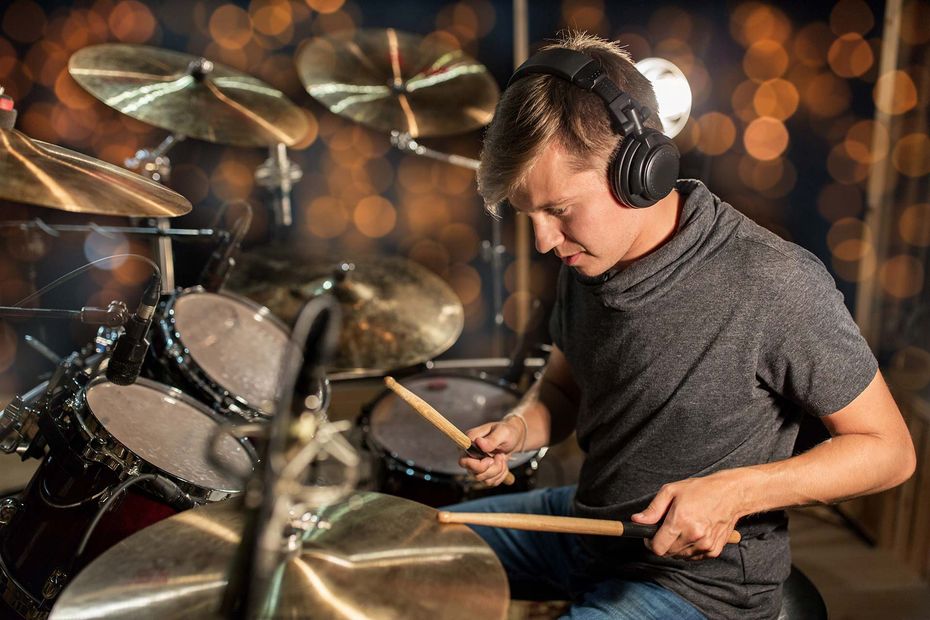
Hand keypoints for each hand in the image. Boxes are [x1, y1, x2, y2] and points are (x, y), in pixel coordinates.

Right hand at [457, 417, 524, 486]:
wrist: (514, 439)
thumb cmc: (507, 432)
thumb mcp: (503, 432)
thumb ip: (491, 439)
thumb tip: (479, 442)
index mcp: (469, 443)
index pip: (464, 461)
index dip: (479, 464)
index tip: (491, 459)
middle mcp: (469, 455)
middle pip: (474, 473)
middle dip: (492, 469)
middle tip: (500, 457)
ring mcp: (475, 465)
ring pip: (484, 479)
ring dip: (498, 471)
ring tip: (502, 457)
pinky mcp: (483, 472)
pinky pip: (491, 482)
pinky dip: (501, 475)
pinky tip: (502, 464)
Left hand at [630, 471, 744, 559]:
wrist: (731, 494)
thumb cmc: (701, 490)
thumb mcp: (671, 491)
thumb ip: (653, 509)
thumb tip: (637, 520)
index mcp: (680, 521)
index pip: (657, 547)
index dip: (650, 543)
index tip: (650, 536)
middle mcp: (694, 536)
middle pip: (667, 553)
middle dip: (663, 543)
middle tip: (667, 529)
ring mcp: (705, 545)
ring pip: (680, 556)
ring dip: (676, 546)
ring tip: (683, 528)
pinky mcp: (714, 550)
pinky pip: (694, 557)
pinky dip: (690, 549)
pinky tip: (693, 534)